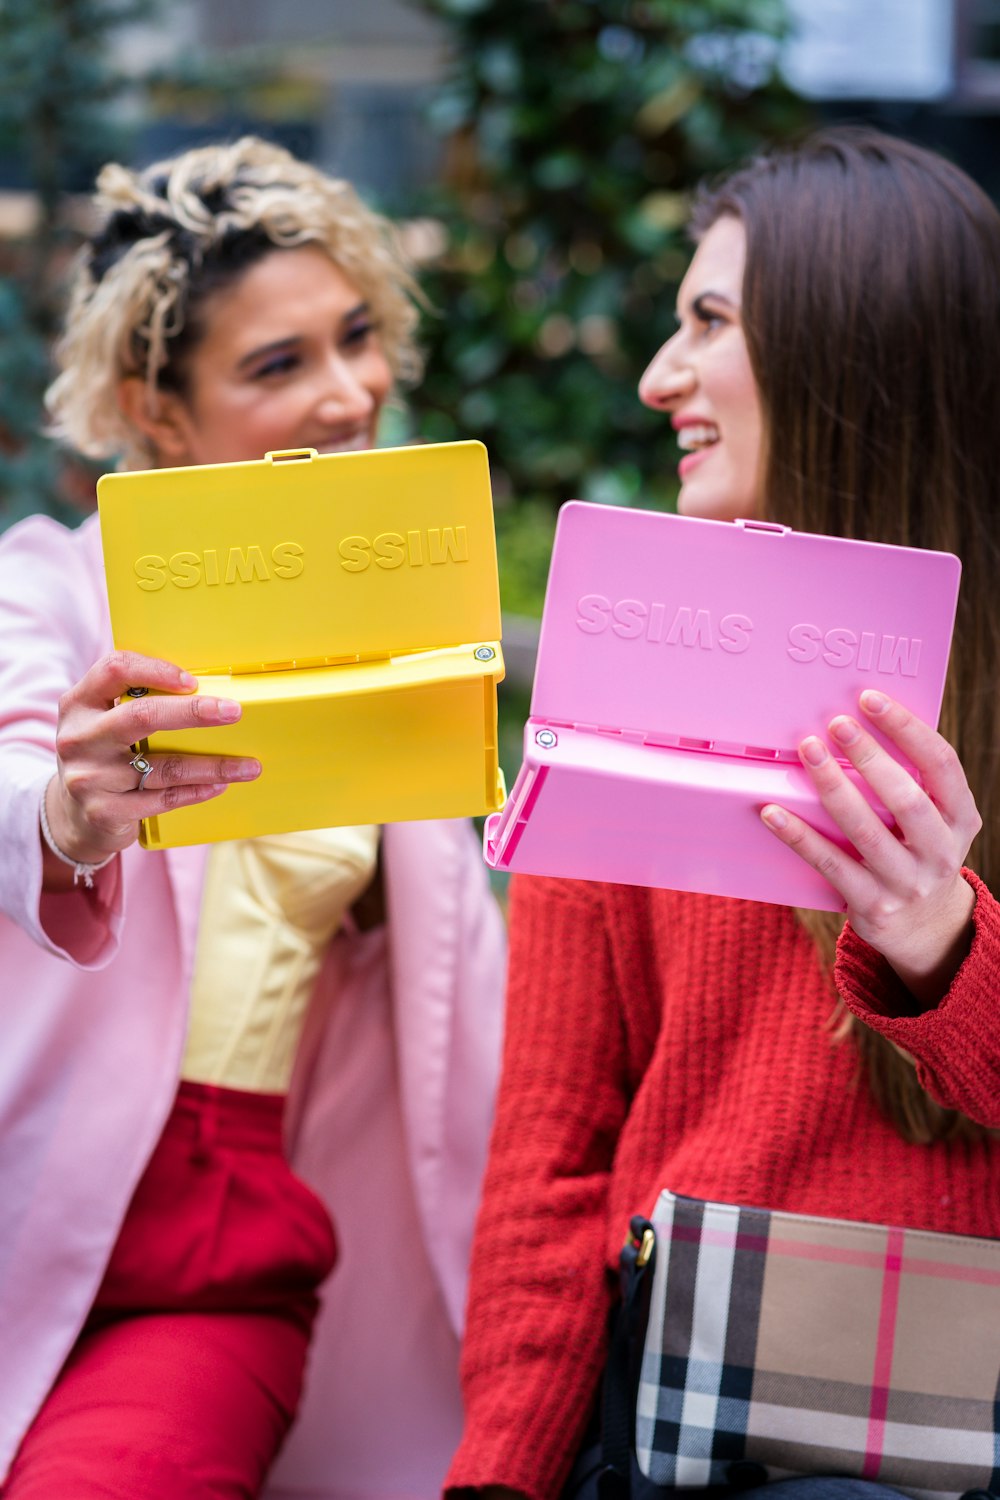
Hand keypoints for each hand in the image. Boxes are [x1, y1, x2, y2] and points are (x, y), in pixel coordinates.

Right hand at [45, 650, 259, 880]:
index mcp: (79, 703)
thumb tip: (206, 690)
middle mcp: (79, 738)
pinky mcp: (104, 811)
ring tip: (248, 766)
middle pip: (142, 716)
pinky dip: (197, 791)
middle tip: (234, 712)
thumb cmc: (103, 758)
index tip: (194, 681)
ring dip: (213, 765)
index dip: (156, 669)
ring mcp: (89, 777)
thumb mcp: (103, 723)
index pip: (114, 669)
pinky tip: (219, 786)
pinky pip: (163, 798)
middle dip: (194, 712)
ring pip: (163, 766)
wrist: (71, 817)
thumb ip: (134, 703)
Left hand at [760, 689, 981, 1006]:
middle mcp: (940, 850)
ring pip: (866, 830)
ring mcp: (908, 881)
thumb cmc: (917, 852)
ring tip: (807, 752)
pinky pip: (831, 865)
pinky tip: (772, 812)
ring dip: (832, 787)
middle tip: (835, 723)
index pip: (941, 764)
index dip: (907, 729)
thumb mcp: (935, 820)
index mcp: (960, 817)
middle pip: (906, 797)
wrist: (925, 929)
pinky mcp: (873, 905)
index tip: (870, 699)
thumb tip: (859, 722)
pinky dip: (799, 836)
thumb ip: (912, 781)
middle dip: (870, 757)